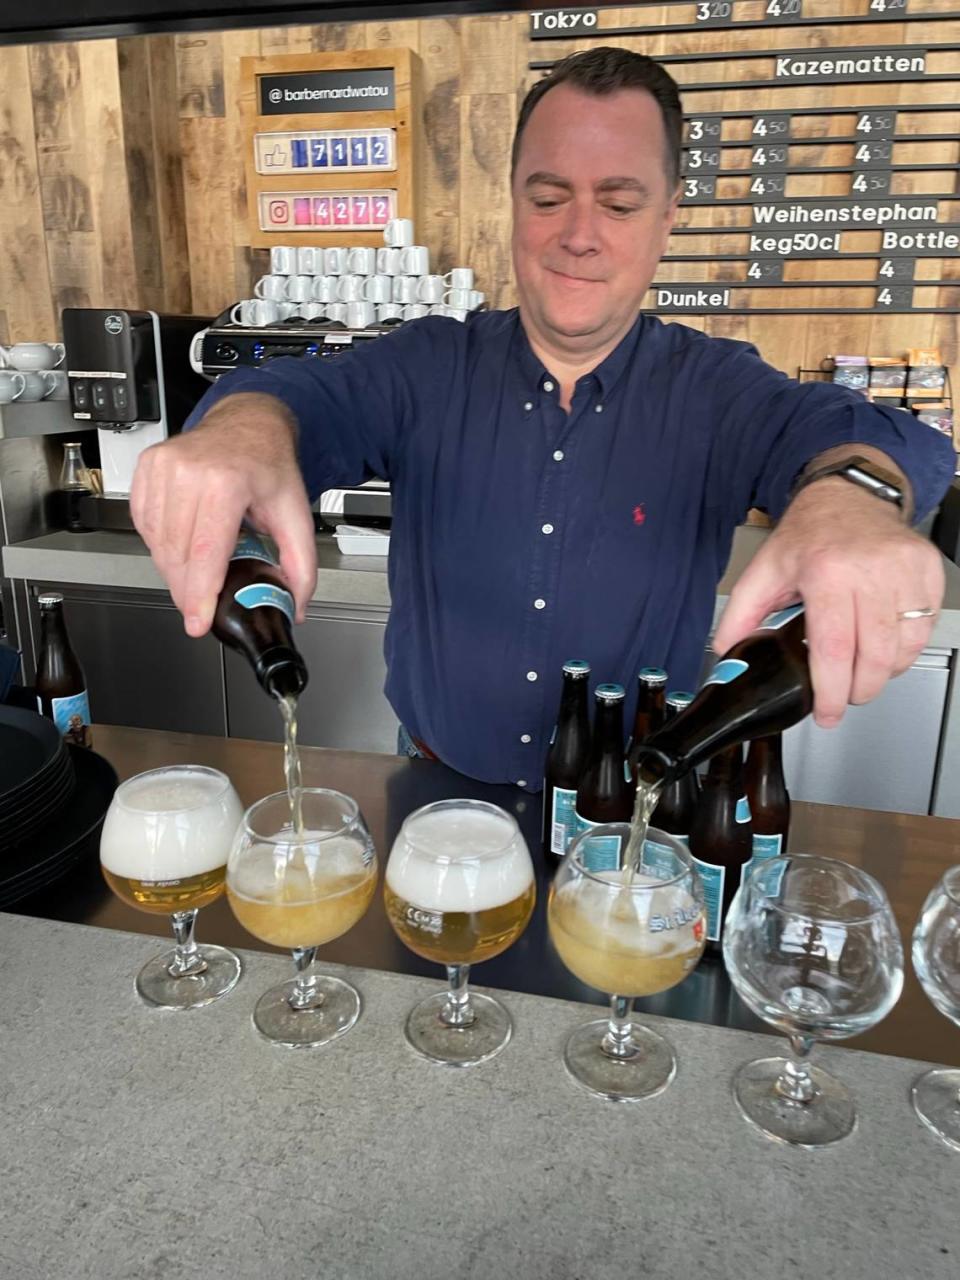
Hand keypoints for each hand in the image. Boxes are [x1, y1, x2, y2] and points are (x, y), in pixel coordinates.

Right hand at [130, 393, 316, 636]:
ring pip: (157, 542)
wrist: (248, 424)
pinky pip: (145, 523)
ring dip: (172, 570)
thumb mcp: (295, 512)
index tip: (197, 620)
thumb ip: (301, 564)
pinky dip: (159, 544)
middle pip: (178, 553)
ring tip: (194, 576)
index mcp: (226, 482)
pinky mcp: (148, 468)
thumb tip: (296, 604)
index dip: (199, 594)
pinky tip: (178, 548)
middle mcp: (189, 472)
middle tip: (200, 607)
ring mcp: (163, 467)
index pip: (205, 552)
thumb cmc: (267, 464)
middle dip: (187, 590)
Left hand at [713, 478, 944, 727]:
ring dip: (884, 672)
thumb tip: (726, 653)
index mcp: (826, 572)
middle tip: (845, 698)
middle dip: (860, 690)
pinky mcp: (927, 571)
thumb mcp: (764, 570)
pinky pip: (925, 627)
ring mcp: (905, 571)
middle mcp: (871, 571)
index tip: (826, 713)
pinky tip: (884, 645)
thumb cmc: (809, 533)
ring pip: (905, 646)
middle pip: (875, 656)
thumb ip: (740, 615)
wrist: (849, 495)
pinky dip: (906, 647)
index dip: (831, 691)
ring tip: (863, 671)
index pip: (834, 649)